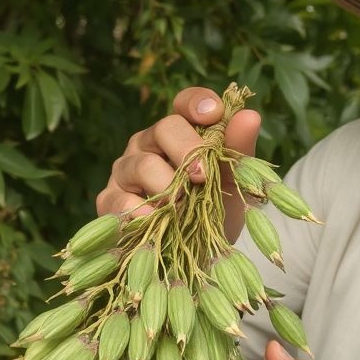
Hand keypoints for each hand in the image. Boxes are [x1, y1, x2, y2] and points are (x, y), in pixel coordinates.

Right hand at [96, 86, 260, 240]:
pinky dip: (140, 211)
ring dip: (168, 187)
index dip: (197, 102)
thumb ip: (239, 151)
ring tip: (183, 208)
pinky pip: (120, 199)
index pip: (184, 103)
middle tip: (203, 177)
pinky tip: (155, 221)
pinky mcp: (109, 200)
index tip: (214, 114)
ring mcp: (125, 171)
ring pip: (143, 165)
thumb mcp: (233, 185)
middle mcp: (148, 145)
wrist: (195, 257)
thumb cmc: (213, 213)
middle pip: (164, 128)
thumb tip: (250, 116)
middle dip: (188, 150)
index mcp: (179, 133)